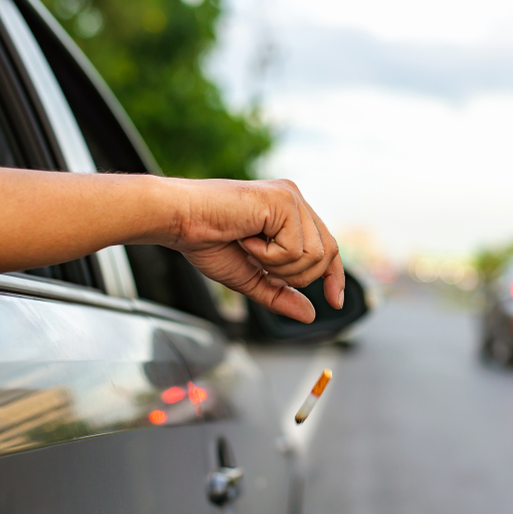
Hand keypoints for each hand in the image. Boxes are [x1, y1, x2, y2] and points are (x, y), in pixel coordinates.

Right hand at [165, 178, 343, 322]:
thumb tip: (310, 315)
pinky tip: (246, 239)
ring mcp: (291, 198)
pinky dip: (268, 255)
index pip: (327, 247)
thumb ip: (280, 294)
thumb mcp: (250, 278)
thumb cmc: (206, 241)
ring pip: (314, 255)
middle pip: (327, 253)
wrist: (178, 221)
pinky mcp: (284, 200)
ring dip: (278, 264)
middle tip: (258, 261)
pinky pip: (295, 248)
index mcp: (290, 213)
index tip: (334, 302)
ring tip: (249, 247)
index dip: (334, 276)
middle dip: (295, 274)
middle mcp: (295, 200)